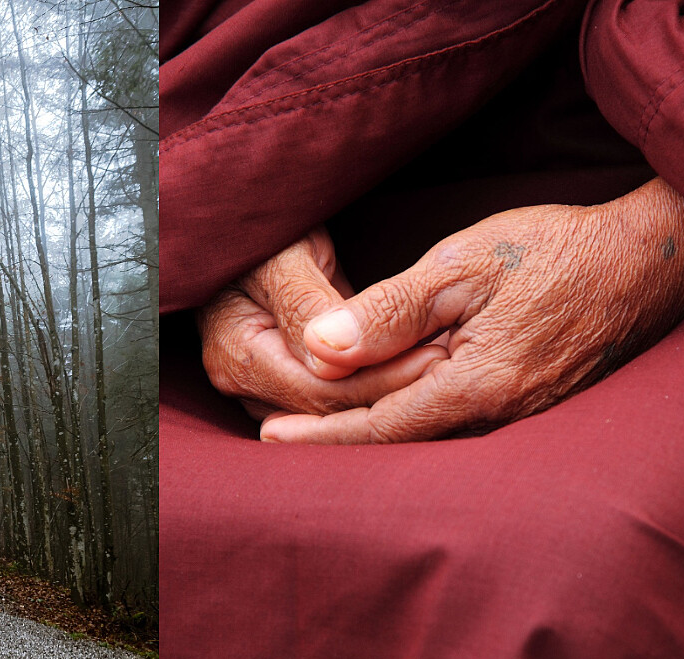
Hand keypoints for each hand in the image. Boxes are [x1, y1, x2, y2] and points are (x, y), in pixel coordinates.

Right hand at [198, 227, 447, 418]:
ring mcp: (261, 386)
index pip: (315, 391)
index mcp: (234, 355)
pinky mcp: (286, 377)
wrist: (252, 222)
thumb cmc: (264, 228)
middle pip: (325, 408)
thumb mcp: (284, 255)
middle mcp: (241, 382)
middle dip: (389, 390)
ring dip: (385, 393)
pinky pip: (332, 395)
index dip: (378, 380)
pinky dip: (372, 383)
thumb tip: (332, 363)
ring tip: (440, 366)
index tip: (434, 356)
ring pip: (332, 410)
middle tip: (449, 363)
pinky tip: (414, 367)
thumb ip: (305, 306)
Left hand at [261, 178, 683, 442]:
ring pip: (424, 438)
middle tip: (272, 434)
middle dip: (334, 439)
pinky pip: (454, 426)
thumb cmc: (551, 251)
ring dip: (367, 433)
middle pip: (398, 441)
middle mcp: (498, 417)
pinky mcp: (529, 408)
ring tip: (309, 425)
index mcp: (477, 386)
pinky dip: (407, 420)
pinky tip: (378, 408)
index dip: (320, 435)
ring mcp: (519, 419)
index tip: (270, 438)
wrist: (645, 260)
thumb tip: (321, 349)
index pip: (379, 427)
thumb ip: (389, 310)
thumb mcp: (461, 265)